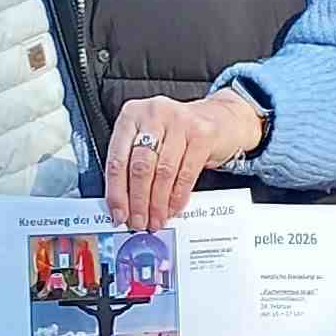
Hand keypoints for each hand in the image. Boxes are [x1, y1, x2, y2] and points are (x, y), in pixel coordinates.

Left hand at [103, 88, 262, 232]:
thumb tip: (122, 205)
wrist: (219, 118)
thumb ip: (132, 165)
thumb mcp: (149, 139)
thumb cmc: (176, 132)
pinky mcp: (202, 134)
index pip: (117, 159)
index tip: (119, 214)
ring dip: (158, 203)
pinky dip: (177, 197)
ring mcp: (179, 122)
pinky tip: (172, 208)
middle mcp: (154, 114)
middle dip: (138, 202)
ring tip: (156, 219)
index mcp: (132, 115)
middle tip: (138, 221)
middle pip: (140, 167)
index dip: (116, 193)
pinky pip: (186, 174)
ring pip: (163, 173)